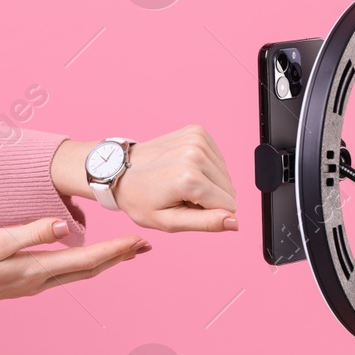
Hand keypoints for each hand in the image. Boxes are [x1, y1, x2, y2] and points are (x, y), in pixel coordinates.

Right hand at [0, 218, 148, 308]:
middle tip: (143, 246)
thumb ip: (31, 233)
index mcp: (37, 269)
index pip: (85, 258)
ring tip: (123, 252)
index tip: (138, 241)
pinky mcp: (24, 282)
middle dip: (118, 258)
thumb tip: (62, 226)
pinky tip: (85, 258)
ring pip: (78, 272)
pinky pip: (64, 273)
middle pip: (89, 269)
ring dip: (103, 261)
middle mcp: (40, 280)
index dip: (114, 250)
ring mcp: (33, 284)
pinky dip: (84, 263)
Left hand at [114, 125, 237, 232]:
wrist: (120, 170)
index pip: (229, 206)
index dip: (210, 213)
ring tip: (179, 182)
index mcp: (189, 180)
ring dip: (208, 182)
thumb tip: (235, 222)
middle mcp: (196, 155)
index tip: (185, 206)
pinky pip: (219, 159)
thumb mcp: (168, 221)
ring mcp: (197, 139)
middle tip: (180, 195)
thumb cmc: (140, 199)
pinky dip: (205, 167)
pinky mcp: (197, 131)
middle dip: (209, 198)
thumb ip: (206, 223)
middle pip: (229, 189)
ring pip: (225, 175)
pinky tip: (183, 168)